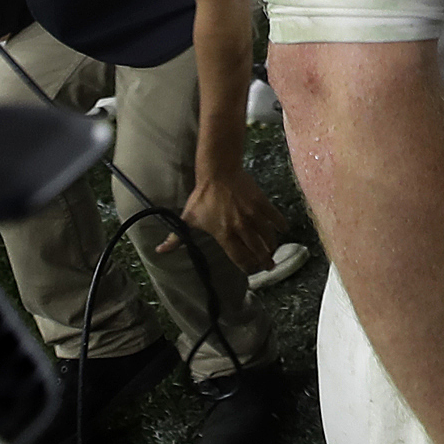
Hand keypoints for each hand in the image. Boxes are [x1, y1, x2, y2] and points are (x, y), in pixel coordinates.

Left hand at [167, 164, 287, 274]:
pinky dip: (280, 225)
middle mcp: (241, 228)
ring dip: (272, 245)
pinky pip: (275, 217)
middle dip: (264, 261)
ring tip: (273, 250)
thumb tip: (159, 252)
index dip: (247, 266)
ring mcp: (253, 215)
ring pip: (268, 236)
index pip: (239, 257)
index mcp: (224, 234)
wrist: (218, 172)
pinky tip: (284, 230)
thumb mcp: (188, 218)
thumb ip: (176, 238)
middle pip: (257, 250)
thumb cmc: (202, 196)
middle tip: (268, 266)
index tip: (252, 271)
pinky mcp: (261, 203)